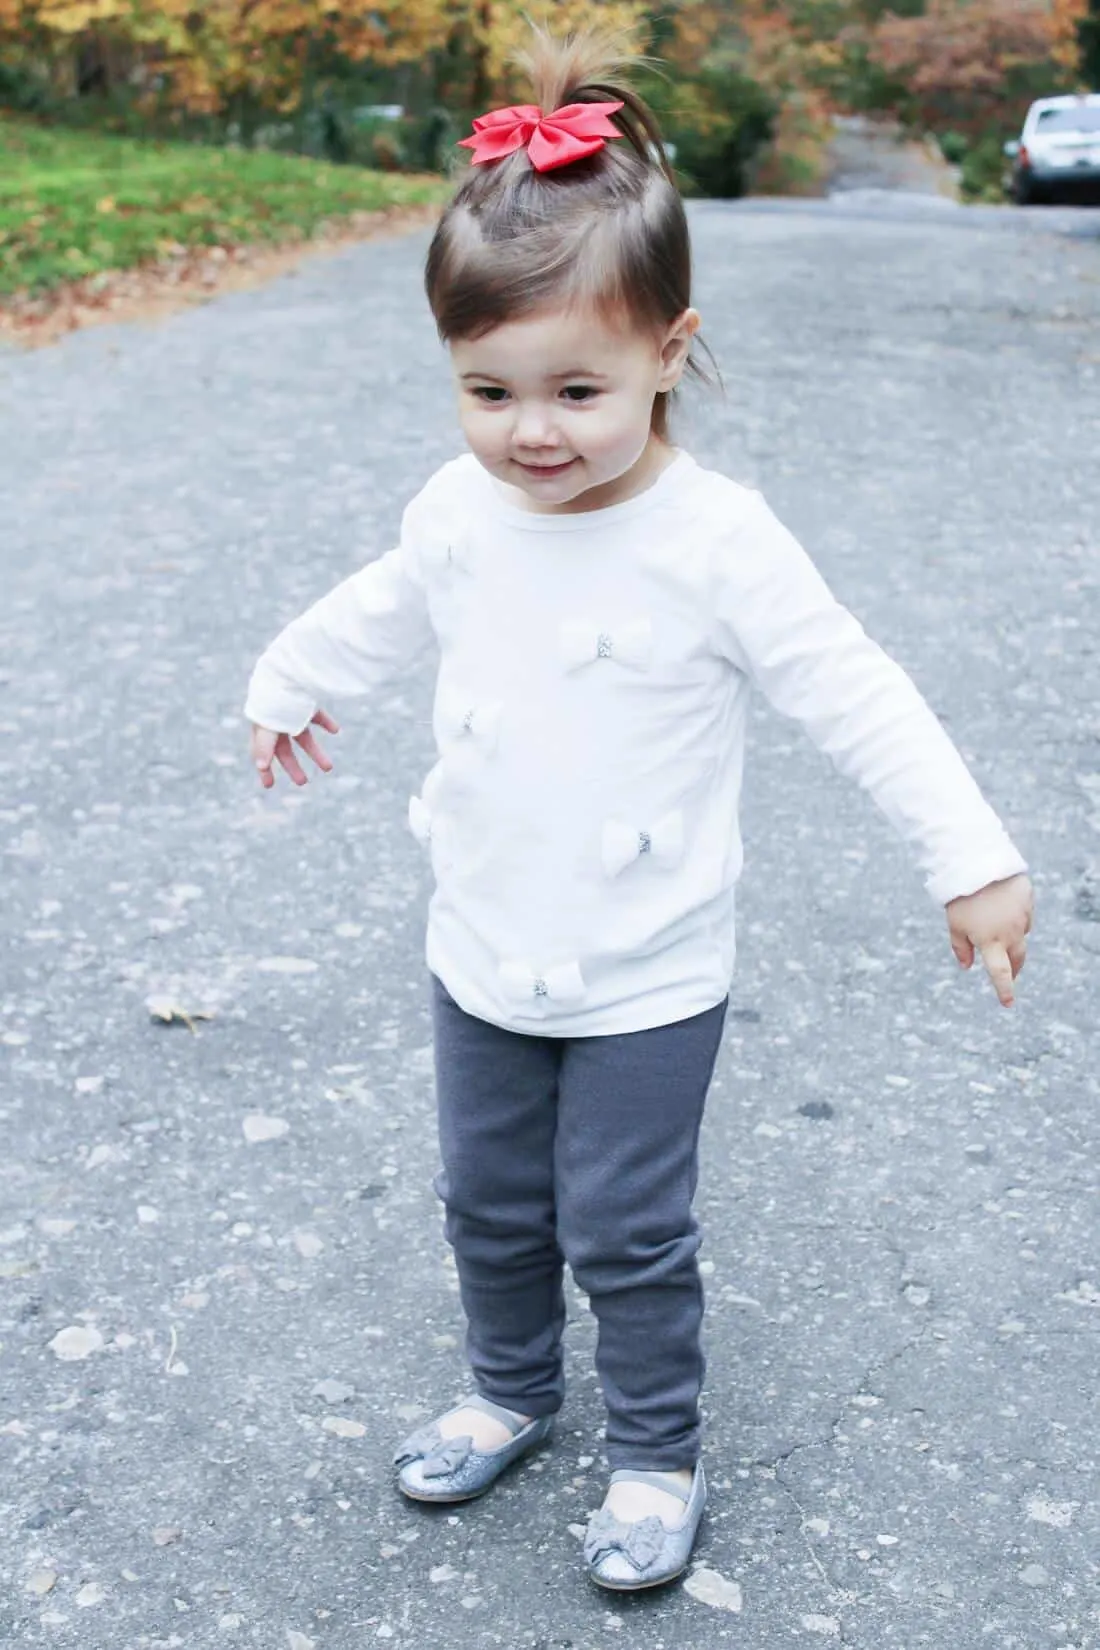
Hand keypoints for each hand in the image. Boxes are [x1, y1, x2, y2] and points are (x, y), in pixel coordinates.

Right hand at [250, 708, 339, 788]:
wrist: (288, 670)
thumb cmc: (275, 699)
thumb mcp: (268, 725)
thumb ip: (264, 746)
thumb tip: (260, 766)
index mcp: (263, 728)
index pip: (262, 753)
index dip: (264, 769)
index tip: (269, 786)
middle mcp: (277, 722)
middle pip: (284, 749)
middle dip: (293, 766)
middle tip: (303, 783)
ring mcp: (293, 712)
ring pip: (304, 737)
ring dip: (315, 753)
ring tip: (328, 768)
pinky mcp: (307, 703)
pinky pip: (317, 716)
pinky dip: (326, 723)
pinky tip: (335, 730)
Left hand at [946, 873, 1032, 1006]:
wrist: (977, 864)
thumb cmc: (961, 898)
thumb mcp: (954, 925)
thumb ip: (961, 948)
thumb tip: (967, 966)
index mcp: (990, 941)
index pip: (1000, 972)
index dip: (1005, 989)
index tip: (1008, 1003)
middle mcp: (1010, 932)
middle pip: (1017, 958)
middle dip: (1014, 967)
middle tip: (1010, 973)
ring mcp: (1022, 916)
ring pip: (1021, 934)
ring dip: (1013, 938)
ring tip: (997, 926)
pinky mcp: (1028, 901)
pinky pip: (1025, 915)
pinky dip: (1016, 917)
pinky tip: (1004, 906)